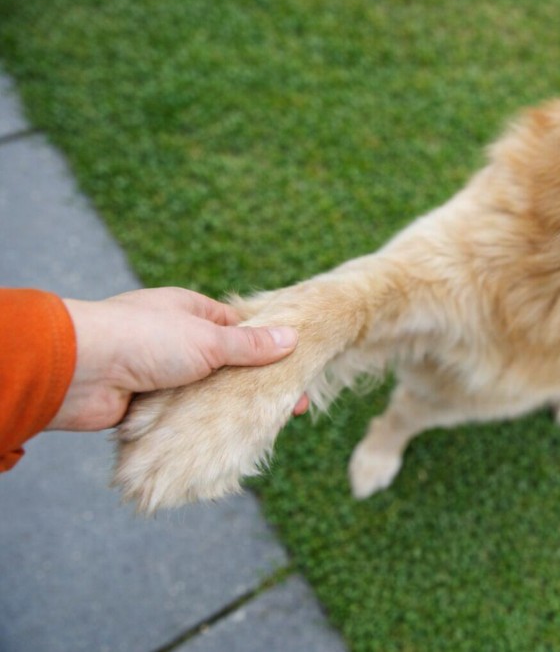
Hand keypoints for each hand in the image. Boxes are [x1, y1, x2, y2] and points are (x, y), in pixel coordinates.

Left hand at [48, 287, 308, 431]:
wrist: (78, 372)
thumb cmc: (143, 339)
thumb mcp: (208, 339)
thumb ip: (251, 345)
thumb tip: (292, 338)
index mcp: (188, 310)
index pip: (238, 327)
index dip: (268, 347)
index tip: (295, 369)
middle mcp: (174, 338)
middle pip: (225, 362)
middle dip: (253, 383)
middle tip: (288, 406)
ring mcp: (158, 371)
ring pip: (205, 391)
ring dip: (228, 406)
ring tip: (265, 424)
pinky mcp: (145, 403)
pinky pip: (183, 414)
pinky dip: (201, 423)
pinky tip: (227, 436)